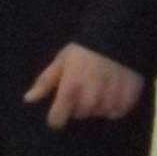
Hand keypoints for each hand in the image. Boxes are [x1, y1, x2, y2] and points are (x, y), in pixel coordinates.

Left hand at [23, 42, 144, 129]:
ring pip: (98, 114)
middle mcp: (90, 99)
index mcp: (70, 88)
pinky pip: (116, 113)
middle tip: (83, 86)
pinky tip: (113, 91)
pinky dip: (114, 106)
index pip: (58, 118)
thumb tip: (28, 99)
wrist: (118, 37)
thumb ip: (45, 82)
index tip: (58, 113)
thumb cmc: (84, 49)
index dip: (56, 118)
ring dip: (97, 105)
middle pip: (79, 115)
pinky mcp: (128, 100)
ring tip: (99, 86)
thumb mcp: (61, 61)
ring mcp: (110, 101)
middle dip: (78, 105)